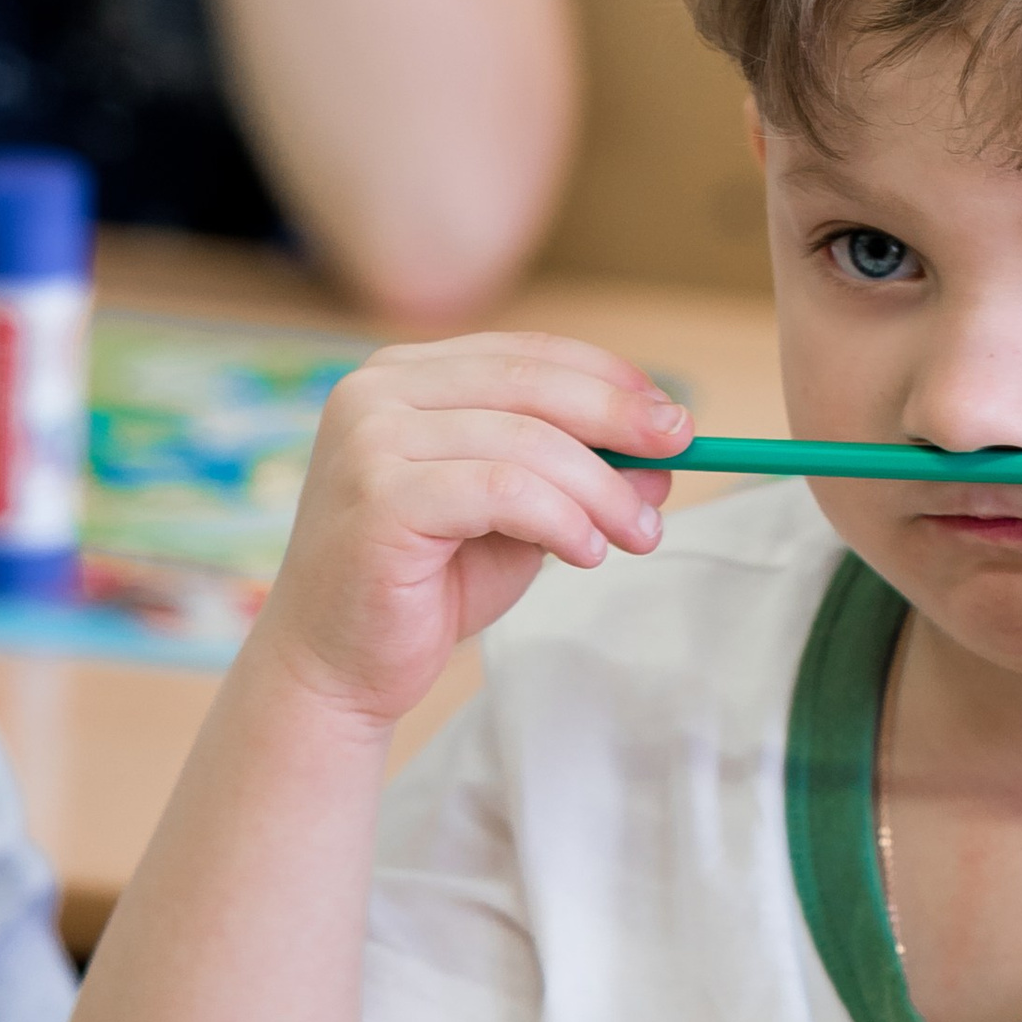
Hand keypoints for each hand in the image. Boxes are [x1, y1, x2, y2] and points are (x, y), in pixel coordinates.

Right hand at [256, 335, 688, 728]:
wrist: (339, 667)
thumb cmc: (425, 586)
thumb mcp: (519, 516)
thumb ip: (576, 475)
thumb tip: (667, 450)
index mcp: (406, 377)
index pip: (528, 354)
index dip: (610, 380)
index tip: (674, 419)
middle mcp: (376, 391)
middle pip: (532, 383)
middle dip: (622, 420)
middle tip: (683, 455)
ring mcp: (369, 440)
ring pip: (526, 441)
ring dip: (602, 488)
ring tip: (637, 534)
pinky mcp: (377, 496)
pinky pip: (502, 490)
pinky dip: (562, 519)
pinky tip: (586, 552)